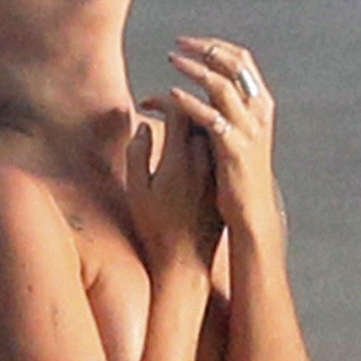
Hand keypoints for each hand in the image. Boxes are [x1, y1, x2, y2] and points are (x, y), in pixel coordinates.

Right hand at [125, 97, 220, 271]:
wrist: (185, 261)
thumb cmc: (155, 228)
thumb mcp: (136, 190)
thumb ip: (138, 152)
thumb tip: (144, 125)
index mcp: (179, 158)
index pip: (179, 108)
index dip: (163, 100)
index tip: (149, 104)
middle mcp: (204, 160)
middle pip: (202, 113)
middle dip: (184, 104)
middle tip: (165, 108)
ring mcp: (217, 170)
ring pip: (215, 130)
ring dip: (199, 120)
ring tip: (180, 123)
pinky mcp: (223, 180)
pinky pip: (219, 148)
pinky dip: (208, 139)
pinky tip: (194, 145)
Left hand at [163, 36, 277, 233]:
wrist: (250, 211)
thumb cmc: (236, 176)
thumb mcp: (232, 135)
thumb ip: (222, 111)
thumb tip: (198, 91)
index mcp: (259, 105)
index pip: (241, 60)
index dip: (215, 46)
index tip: (187, 42)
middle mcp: (258, 112)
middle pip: (233, 65)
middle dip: (204, 50)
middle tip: (176, 45)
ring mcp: (248, 130)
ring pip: (222, 87)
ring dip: (195, 69)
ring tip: (172, 60)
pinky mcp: (233, 149)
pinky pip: (211, 119)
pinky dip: (191, 103)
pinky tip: (172, 95)